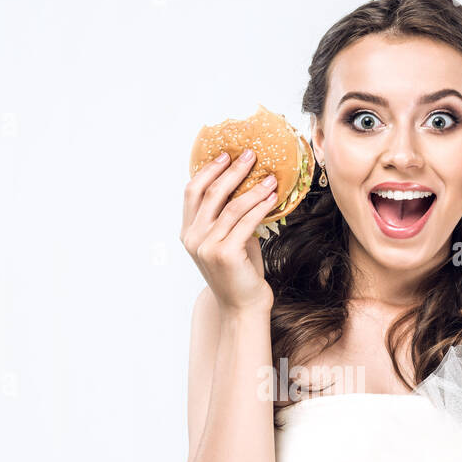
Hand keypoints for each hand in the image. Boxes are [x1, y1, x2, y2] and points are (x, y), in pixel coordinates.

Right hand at [180, 149, 277, 311]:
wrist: (243, 307)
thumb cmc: (239, 273)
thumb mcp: (228, 241)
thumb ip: (227, 218)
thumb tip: (245, 185)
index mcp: (189, 233)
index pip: (192, 192)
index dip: (208, 170)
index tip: (226, 154)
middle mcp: (193, 238)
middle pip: (210, 193)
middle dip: (232, 170)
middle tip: (250, 155)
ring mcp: (207, 247)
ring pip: (231, 206)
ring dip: (253, 187)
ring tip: (270, 177)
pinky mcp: (225, 254)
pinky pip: (245, 222)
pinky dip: (260, 206)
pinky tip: (272, 197)